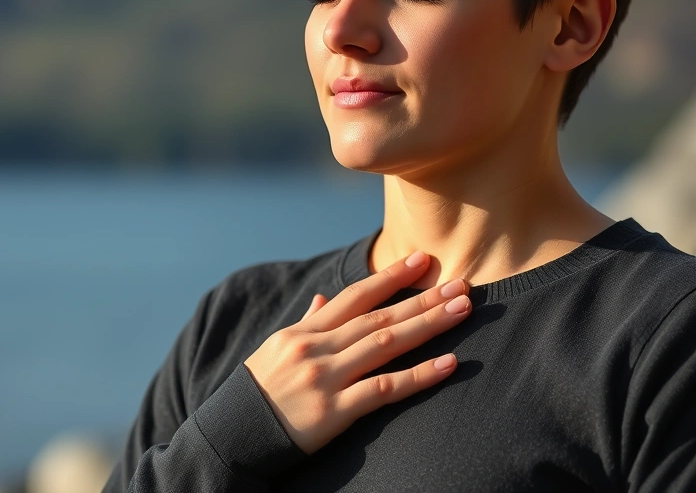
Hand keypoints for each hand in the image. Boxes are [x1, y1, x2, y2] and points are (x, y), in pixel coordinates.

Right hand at [242, 251, 470, 454]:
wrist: (232, 435)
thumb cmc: (256, 392)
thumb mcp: (275, 350)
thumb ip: (304, 324)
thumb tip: (320, 298)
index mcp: (302, 332)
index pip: (354, 297)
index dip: (390, 277)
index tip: (421, 260)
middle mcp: (315, 349)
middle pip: (378, 317)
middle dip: (423, 298)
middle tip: (462, 284)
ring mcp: (326, 378)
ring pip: (386, 344)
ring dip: (429, 324)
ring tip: (463, 310)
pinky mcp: (334, 411)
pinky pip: (384, 389)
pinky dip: (419, 375)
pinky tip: (449, 363)